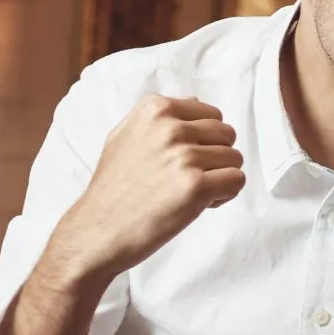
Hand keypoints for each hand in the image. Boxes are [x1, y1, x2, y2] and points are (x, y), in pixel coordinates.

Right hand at [2, 96, 244, 334]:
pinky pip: (237, 180)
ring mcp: (183, 156)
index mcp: (155, 109)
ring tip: (187, 194)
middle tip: (184, 180)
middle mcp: (170, 127)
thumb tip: (197, 102)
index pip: (212, 115)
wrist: (96, 232)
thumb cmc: (113, 189)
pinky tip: (199, 205)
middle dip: (214, 159)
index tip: (181, 161)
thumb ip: (160, 118)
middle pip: (227, 135)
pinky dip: (225, 196)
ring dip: (219, 179)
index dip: (204, 141)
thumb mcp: (125, 137)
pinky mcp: (196, 186)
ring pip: (235, 159)